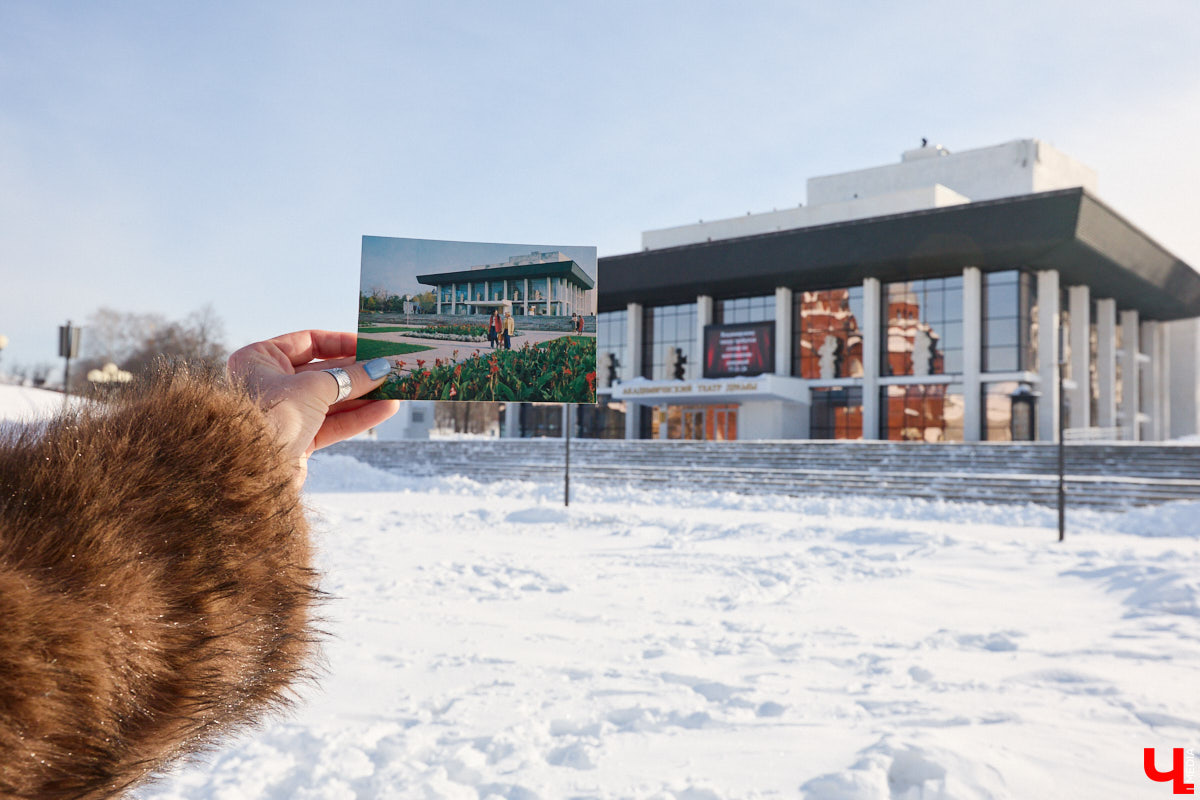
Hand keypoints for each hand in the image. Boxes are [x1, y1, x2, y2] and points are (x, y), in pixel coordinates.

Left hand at [227, 330, 398, 484]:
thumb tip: (380, 368)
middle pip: (323, 373)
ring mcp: (285, 413)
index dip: (341, 344)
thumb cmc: (275, 413)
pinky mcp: (297, 439)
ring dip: (363, 396)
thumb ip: (350, 377)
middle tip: (388, 370)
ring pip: (331, 400)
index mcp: (261, 358)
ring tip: (395, 390)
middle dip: (358, 373)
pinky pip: (331, 423)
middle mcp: (270, 383)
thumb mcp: (316, 386)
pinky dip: (357, 417)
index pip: (308, 342)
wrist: (255, 467)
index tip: (369, 346)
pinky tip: (385, 410)